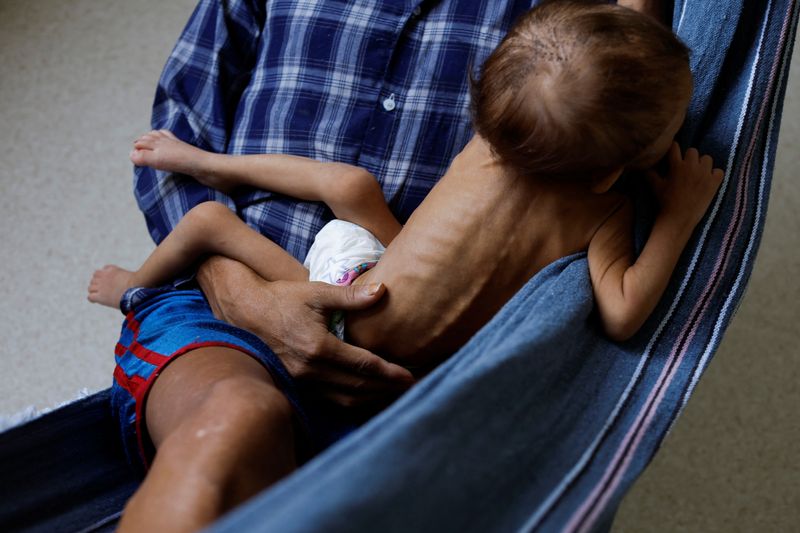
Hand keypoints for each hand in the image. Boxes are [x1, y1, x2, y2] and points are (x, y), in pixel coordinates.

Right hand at [198, 256, 414, 406]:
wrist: (244, 310)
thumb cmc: (282, 298)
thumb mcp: (317, 292)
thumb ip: (351, 296)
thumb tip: (382, 291)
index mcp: (319, 347)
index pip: (363, 366)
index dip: (389, 373)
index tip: (409, 376)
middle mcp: (310, 369)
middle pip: (357, 387)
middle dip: (385, 389)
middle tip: (408, 387)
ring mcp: (300, 381)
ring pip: (343, 399)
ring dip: (369, 399)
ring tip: (390, 393)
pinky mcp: (293, 385)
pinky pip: (327, 399)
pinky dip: (349, 400)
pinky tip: (362, 395)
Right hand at [647, 142, 723, 229]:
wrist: (679, 219)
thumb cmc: (665, 202)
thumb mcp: (655, 186)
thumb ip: (650, 172)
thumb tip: (644, 164)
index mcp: (676, 166)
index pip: (675, 147)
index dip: (673, 149)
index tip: (673, 154)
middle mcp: (691, 167)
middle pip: (692, 151)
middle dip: (689, 157)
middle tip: (686, 168)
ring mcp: (704, 174)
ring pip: (707, 158)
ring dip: (702, 164)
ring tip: (698, 174)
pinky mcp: (714, 183)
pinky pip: (719, 171)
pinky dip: (714, 175)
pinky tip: (708, 181)